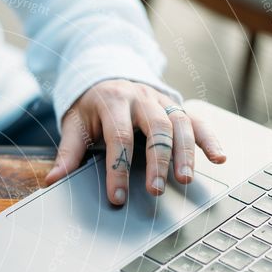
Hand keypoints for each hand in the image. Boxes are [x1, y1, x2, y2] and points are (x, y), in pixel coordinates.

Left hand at [45, 80, 226, 204]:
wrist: (107, 75)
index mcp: (112, 102)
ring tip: (185, 180)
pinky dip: (209, 139)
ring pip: (180, 123)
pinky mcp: (177, 107)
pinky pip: (198, 120)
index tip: (118, 196)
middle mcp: (141, 98)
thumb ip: (68, 152)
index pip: (118, 137)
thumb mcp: (74, 124)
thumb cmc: (90, 107)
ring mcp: (162, 100)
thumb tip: (52, 180)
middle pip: (156, 128)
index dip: (118, 168)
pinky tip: (219, 158)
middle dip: (158, 161)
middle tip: (156, 190)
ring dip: (186, 153)